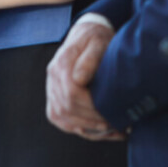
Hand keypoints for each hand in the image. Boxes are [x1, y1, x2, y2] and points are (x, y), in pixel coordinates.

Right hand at [46, 19, 124, 139]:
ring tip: (111, 130)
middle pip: (66, 109)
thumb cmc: (96, 39)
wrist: (87, 35)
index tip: (110, 110)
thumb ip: (90, 59)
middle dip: (92, 120)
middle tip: (116, 123)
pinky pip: (62, 121)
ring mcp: (51, 89)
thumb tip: (78, 79)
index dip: (91, 107)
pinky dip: (81, 129)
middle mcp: (52, 78)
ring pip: (63, 118)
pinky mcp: (55, 99)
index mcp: (61, 64)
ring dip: (88, 129)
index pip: (71, 94)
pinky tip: (100, 131)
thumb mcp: (98, 42)